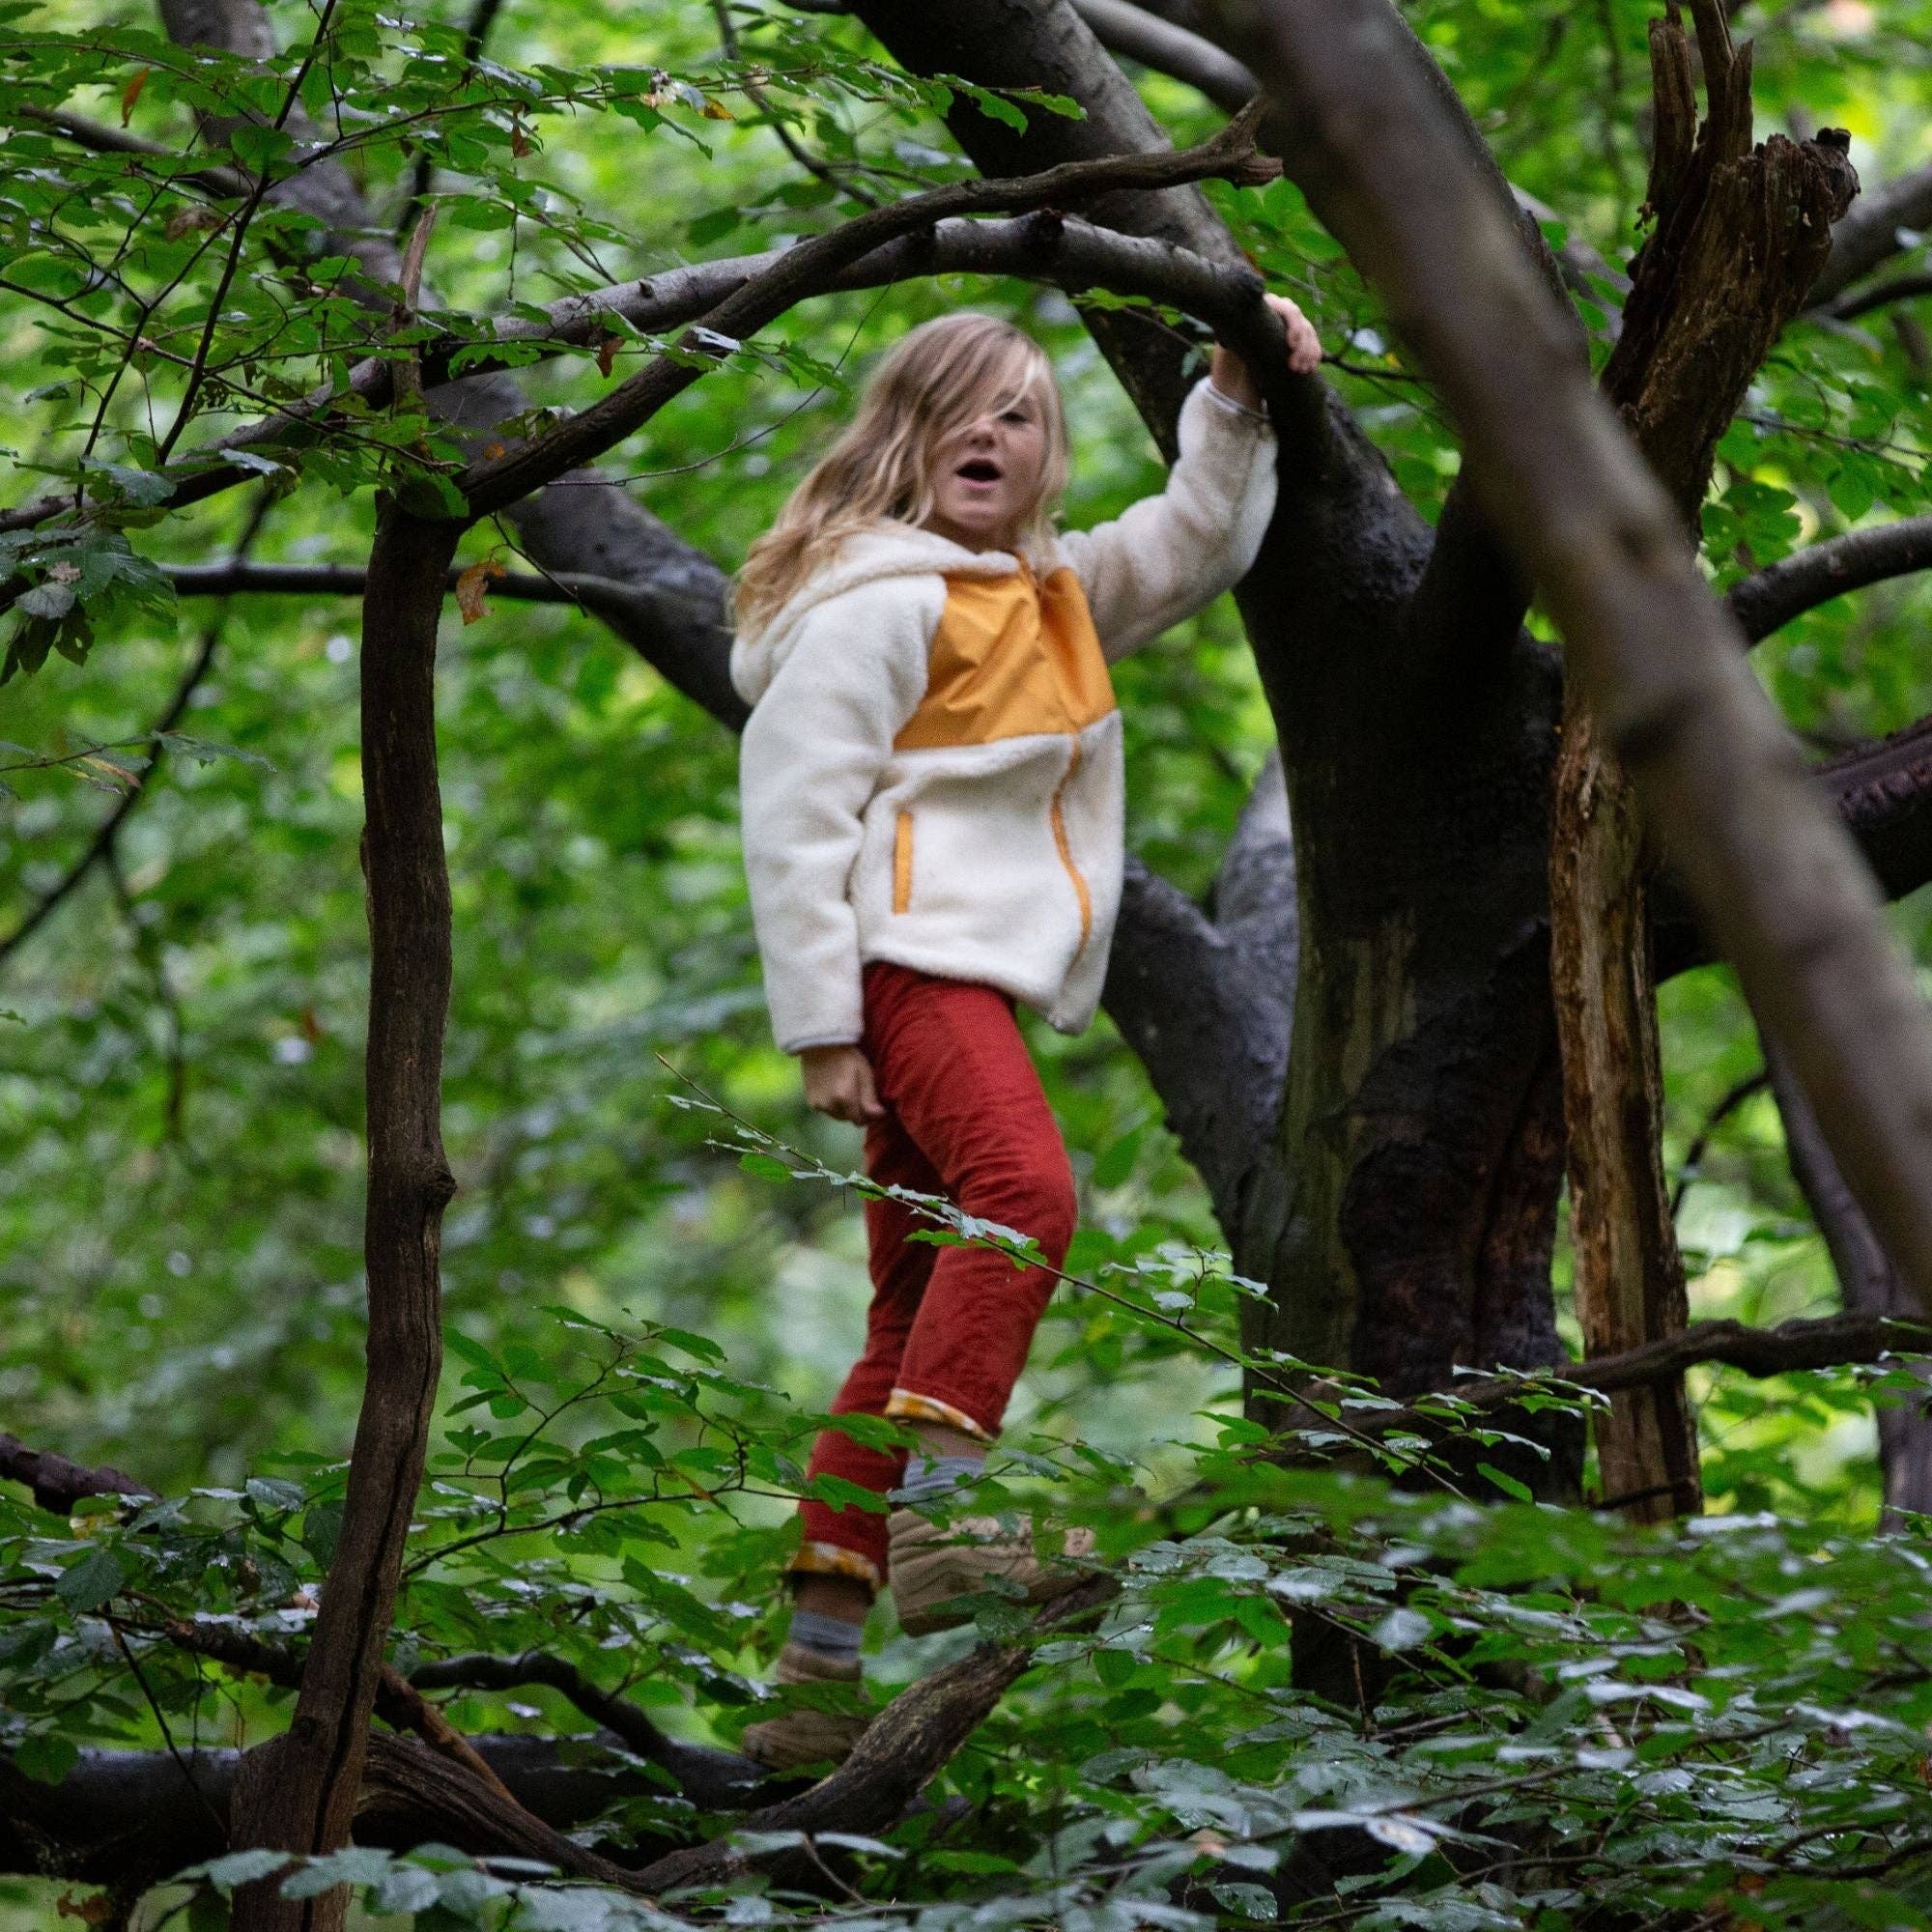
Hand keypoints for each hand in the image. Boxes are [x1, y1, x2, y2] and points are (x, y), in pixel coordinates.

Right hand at [800, 1043, 884, 1124]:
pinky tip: (832, 1089)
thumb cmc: (847, 1056)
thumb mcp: (864, 1072)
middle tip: (857, 1091)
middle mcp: (829, 1105)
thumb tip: (879, 1116)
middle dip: (855, 1110)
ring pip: (837, 1116)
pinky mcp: (810, 1102)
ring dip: (843, 1109)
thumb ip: (870, 1097)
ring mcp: (817, 1105)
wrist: (820, 1044)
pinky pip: (826, 1110)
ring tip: (845, 1089)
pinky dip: (831, 1104)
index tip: (871, 1104)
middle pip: (848, 1119)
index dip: (868, 1114)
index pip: (859, 1120)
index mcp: (844, 1098)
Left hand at [1209, 292, 1322, 409]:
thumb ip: (1230, 333)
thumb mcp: (1231, 332)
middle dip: (1302, 346)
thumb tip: (1225, 342)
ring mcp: (1295, 321)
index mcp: (1271, 304)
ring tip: (1302, 371)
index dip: (1294, 327)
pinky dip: (1314, 355)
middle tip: (1294, 367)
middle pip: (1302, 324)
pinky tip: (1311, 367)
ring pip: (1309, 334)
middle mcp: (1286, 309)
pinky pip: (1313, 342)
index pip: (1290, 311)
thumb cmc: (1234, 334)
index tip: (1291, 345)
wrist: (1241, 337)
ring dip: (1308, 353)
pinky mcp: (1300, 333)